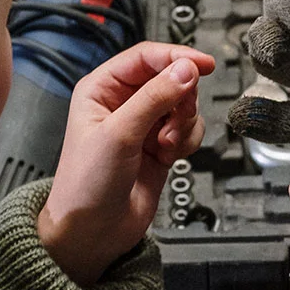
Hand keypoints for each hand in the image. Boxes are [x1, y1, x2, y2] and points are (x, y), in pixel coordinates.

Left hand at [38, 42, 214, 285]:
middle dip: (181, 99)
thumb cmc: (86, 184)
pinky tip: (169, 155)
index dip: (176, 57)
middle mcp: (124, 101)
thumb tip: (185, 69)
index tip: (203, 65)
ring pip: (184, 103)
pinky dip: (187, 139)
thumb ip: (155, 98)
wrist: (93, 232)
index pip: (146, 57)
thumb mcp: (119, 134)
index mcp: (102, 88)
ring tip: (165, 144)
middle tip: (175, 120)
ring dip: (183, 123)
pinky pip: (189, 127)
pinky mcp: (161, 144)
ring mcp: (144, 123)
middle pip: (171, 77)